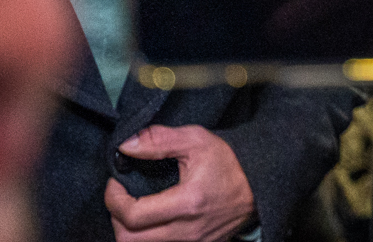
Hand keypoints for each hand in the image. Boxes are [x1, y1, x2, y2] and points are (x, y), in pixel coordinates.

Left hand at [106, 125, 255, 241]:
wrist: (258, 185)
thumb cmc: (228, 161)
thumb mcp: (196, 140)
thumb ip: (159, 140)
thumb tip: (126, 145)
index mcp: (187, 202)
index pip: (133, 215)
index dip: (114, 199)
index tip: (115, 182)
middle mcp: (188, 231)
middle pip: (129, 240)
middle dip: (116, 217)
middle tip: (121, 196)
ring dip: (128, 231)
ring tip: (134, 209)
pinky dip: (145, 238)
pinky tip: (150, 221)